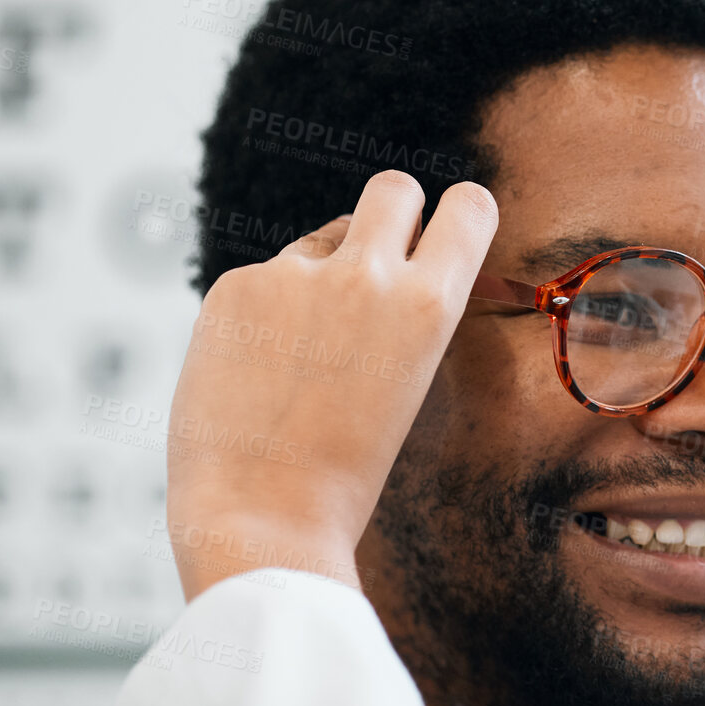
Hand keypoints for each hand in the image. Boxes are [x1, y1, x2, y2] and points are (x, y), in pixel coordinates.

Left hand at [165, 172, 496, 601]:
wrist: (264, 515)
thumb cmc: (343, 473)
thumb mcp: (405, 384)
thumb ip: (399, 316)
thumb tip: (378, 265)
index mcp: (430, 306)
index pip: (469, 207)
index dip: (458, 215)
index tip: (444, 232)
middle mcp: (368, 274)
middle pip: (393, 190)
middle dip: (393, 213)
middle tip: (375, 264)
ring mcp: (294, 274)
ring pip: (319, 242)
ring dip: (318, 276)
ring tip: (302, 362)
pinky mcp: (236, 286)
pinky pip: (262, 281)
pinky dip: (262, 316)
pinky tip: (254, 375)